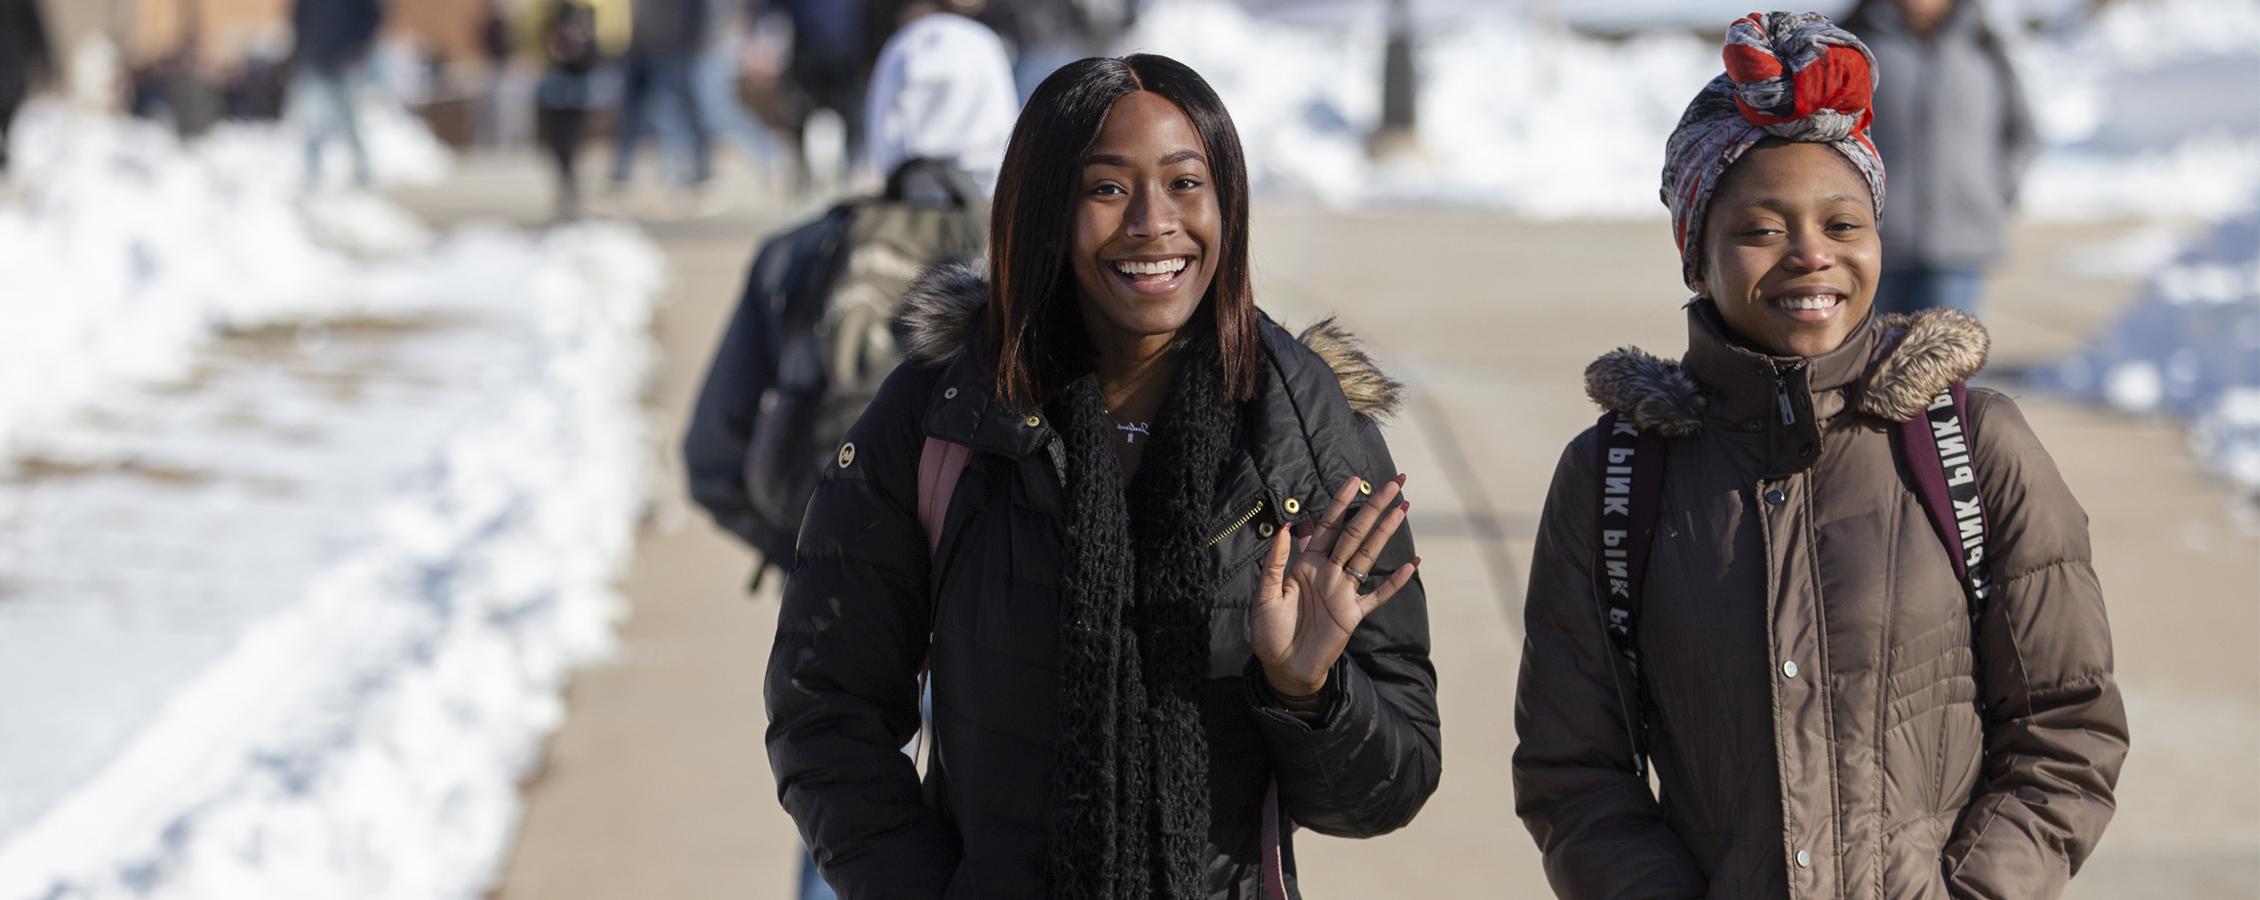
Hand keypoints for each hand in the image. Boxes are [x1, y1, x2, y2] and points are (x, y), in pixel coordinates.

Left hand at [1252, 474, 1421, 702]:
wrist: (1282, 667)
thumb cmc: (1269, 631)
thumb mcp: (1265, 595)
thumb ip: (1276, 562)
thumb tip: (1287, 528)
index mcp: (1306, 563)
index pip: (1327, 526)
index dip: (1339, 503)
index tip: (1354, 481)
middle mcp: (1329, 572)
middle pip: (1354, 533)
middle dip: (1373, 508)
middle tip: (1393, 484)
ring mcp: (1344, 592)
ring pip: (1369, 556)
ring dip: (1386, 533)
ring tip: (1403, 509)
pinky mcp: (1353, 614)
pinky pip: (1377, 596)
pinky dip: (1394, 582)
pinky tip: (1412, 565)